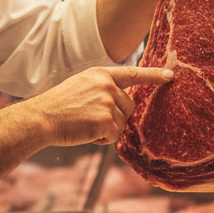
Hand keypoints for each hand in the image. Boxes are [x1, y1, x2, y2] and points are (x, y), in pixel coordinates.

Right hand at [32, 66, 173, 146]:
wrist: (42, 118)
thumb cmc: (58, 106)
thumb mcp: (81, 85)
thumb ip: (103, 88)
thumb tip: (124, 102)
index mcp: (101, 74)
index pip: (133, 73)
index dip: (153, 75)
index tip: (171, 75)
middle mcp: (108, 86)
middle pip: (129, 106)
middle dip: (116, 116)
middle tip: (90, 117)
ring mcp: (108, 102)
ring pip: (122, 123)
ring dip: (107, 128)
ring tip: (84, 124)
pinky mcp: (106, 120)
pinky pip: (114, 135)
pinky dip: (102, 139)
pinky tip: (86, 133)